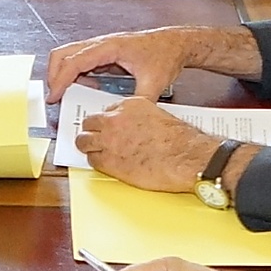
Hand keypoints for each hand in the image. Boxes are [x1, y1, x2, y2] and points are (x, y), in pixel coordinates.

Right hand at [43, 26, 225, 101]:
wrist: (176, 43)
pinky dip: (77, 76)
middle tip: (56, 96)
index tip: (55, 96)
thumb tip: (126, 118)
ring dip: (64, 75)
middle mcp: (101, 44)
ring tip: (70, 95)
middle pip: (62, 54)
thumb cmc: (166, 53)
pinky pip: (81, 62)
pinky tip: (88, 89)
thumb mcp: (154, 82)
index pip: (74, 61)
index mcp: (110, 47)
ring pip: (68, 56)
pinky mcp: (104, 53)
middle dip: (54, 75)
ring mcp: (101, 47)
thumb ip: (139, 101)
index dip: (61, 80)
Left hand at [74, 101, 236, 193]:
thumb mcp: (159, 117)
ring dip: (89, 147)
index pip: (105, 111)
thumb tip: (134, 128)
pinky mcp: (108, 161)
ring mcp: (108, 140)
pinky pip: (92, 161)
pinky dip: (96, 163)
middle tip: (96, 140)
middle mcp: (115, 120)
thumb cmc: (182, 140)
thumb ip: (140, 119)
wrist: (187, 157)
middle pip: (89, 123)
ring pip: (83, 141)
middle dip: (93, 132)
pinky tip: (106, 165)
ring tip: (96, 152)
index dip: (106, 123)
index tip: (108, 129)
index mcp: (129, 106)